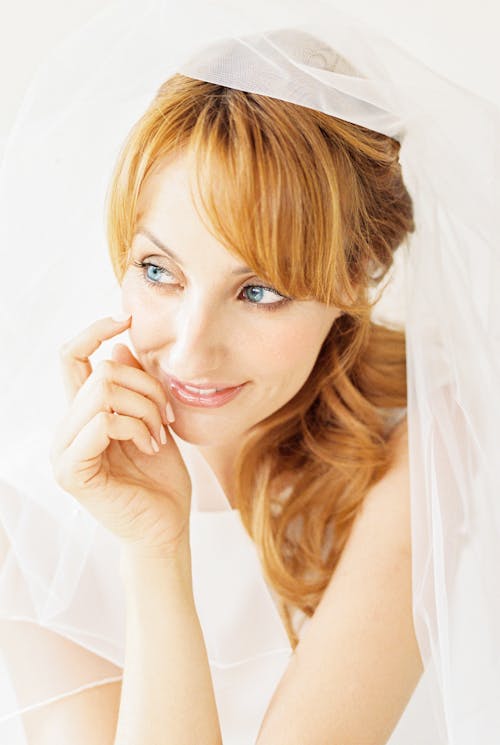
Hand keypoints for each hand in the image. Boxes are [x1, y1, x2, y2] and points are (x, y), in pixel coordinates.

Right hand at [50, 314, 191, 555]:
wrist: (166, 526)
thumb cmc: (160, 479)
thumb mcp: (154, 420)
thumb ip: (135, 387)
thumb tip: (119, 347)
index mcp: (82, 414)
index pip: (73, 356)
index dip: (95, 330)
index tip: (127, 318)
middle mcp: (67, 428)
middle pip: (100, 371)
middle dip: (146, 387)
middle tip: (166, 416)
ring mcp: (64, 450)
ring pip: (102, 391)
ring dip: (144, 408)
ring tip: (158, 435)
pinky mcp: (72, 471)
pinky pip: (102, 421)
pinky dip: (136, 427)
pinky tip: (149, 447)